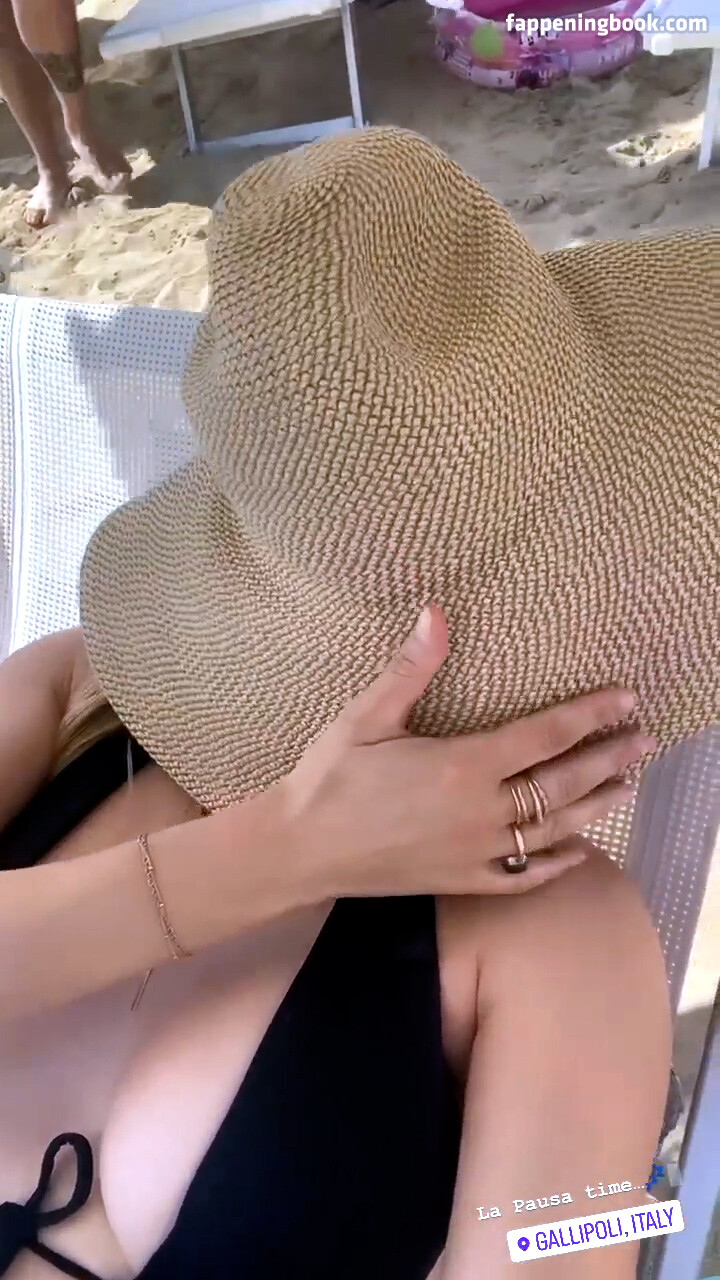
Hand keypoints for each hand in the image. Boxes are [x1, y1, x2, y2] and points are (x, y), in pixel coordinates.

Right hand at [281, 605, 653, 896]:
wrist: (300, 850)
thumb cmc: (330, 778)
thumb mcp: (365, 717)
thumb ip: (409, 669)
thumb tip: (437, 612)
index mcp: (463, 765)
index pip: (546, 735)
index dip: (591, 714)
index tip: (625, 699)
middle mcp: (481, 812)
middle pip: (563, 783)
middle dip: (609, 757)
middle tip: (643, 740)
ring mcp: (476, 852)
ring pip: (554, 829)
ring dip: (595, 805)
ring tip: (626, 785)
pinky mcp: (463, 881)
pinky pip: (524, 875)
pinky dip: (556, 863)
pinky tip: (577, 849)